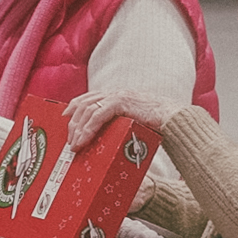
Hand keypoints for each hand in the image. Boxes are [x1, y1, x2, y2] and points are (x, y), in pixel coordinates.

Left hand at [64, 89, 181, 148]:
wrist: (173, 118)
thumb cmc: (156, 124)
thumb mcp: (132, 121)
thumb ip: (118, 124)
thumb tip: (106, 138)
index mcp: (116, 95)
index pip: (88, 98)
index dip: (73, 107)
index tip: (65, 119)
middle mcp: (114, 93)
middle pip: (84, 104)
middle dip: (73, 123)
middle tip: (69, 140)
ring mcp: (118, 96)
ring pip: (88, 110)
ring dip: (79, 129)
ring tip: (75, 145)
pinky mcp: (122, 102)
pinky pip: (98, 115)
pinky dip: (89, 128)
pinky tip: (84, 140)